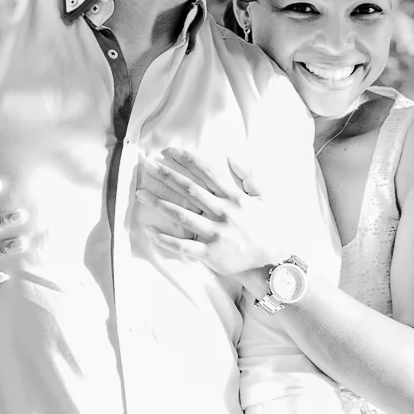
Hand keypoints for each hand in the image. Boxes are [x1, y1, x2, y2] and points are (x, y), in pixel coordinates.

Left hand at [133, 148, 286, 277]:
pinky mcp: (210, 253)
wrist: (273, 261)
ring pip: (182, 215)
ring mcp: (216, 233)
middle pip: (189, 190)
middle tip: (147, 166)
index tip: (170, 152)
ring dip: (159, 203)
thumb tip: (232, 156)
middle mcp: (223, 212)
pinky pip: (183, 246)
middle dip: (167, 176)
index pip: (207, 173)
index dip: (187, 160)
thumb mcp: (263, 197)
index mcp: (234, 197)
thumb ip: (248, 176)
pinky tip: (150, 231)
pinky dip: (165, 239)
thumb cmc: (268, 228)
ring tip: (141, 193)